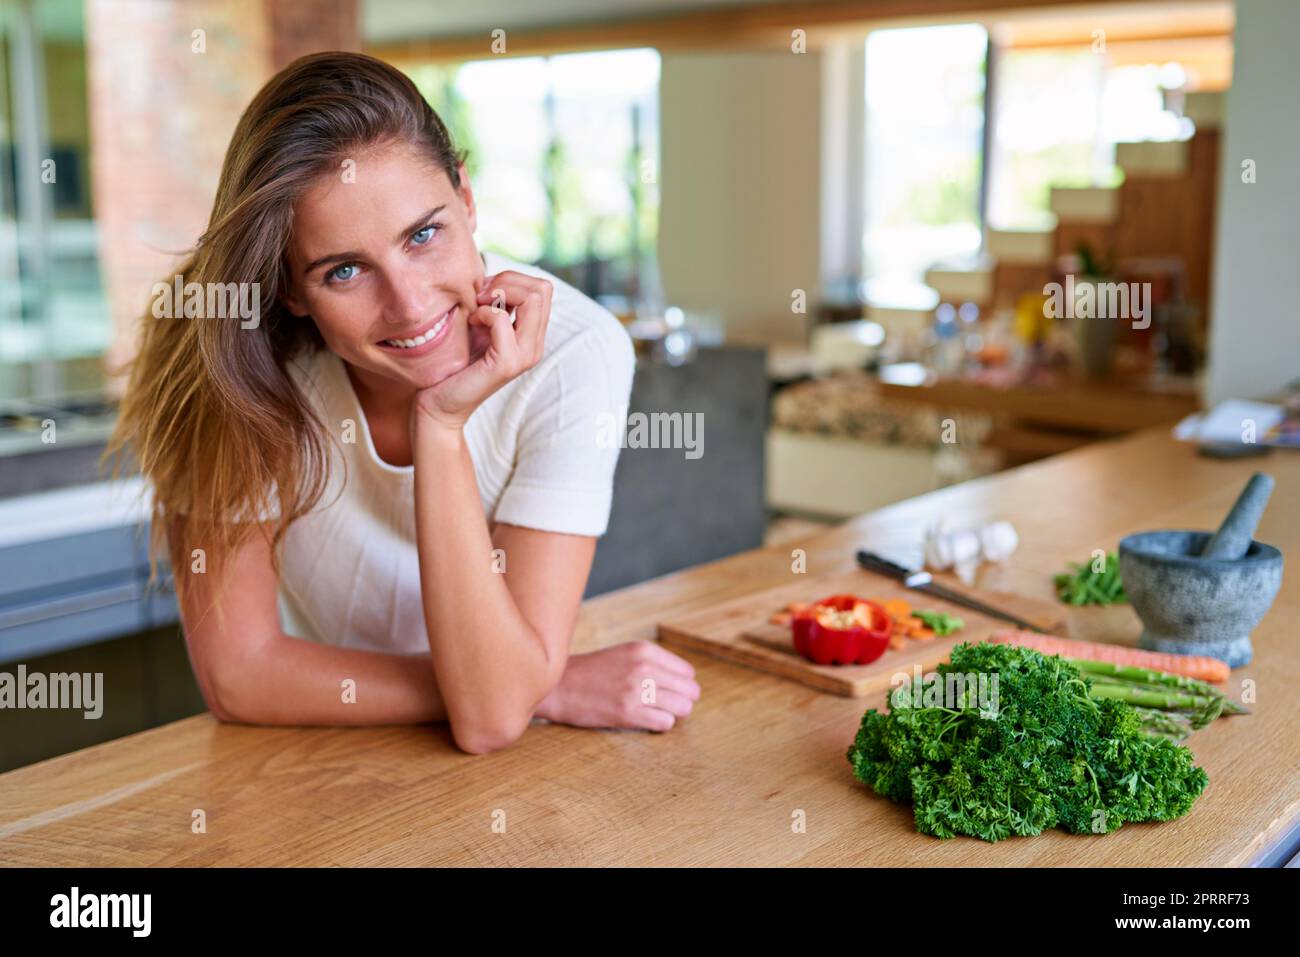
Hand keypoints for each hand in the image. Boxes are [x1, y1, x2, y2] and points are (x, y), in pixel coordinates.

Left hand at [411, 270, 552, 433]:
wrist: (438, 403)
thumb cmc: (453, 363)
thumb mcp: (479, 327)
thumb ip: (494, 305)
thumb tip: (494, 277)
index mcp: (532, 336)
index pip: (542, 288)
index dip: (512, 280)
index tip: (484, 294)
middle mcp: (534, 346)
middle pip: (542, 288)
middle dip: (507, 282)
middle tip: (479, 298)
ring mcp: (524, 356)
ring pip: (533, 298)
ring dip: (498, 294)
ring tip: (477, 309)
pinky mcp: (506, 363)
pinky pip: (502, 318)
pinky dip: (484, 312)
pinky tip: (471, 323)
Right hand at [535, 641, 700, 731]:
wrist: (559, 686)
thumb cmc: (592, 671)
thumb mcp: (625, 653)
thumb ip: (654, 663)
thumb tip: (685, 681)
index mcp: (644, 650)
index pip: (687, 672)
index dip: (681, 685)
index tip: (669, 692)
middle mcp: (644, 668)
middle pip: (690, 691)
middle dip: (682, 701)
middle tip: (666, 706)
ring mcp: (636, 690)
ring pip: (682, 708)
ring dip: (673, 714)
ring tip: (656, 713)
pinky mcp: (628, 712)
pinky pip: (665, 723)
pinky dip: (660, 725)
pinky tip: (646, 720)